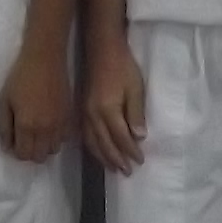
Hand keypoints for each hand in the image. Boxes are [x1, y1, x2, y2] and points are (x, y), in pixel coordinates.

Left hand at [0, 46, 72, 164]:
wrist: (45, 60)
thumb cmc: (20, 78)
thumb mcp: (4, 101)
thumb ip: (4, 127)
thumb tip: (8, 147)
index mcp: (27, 126)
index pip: (24, 155)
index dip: (17, 151)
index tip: (14, 140)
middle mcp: (45, 130)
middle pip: (39, 157)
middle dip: (30, 151)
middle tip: (24, 137)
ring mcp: (60, 124)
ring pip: (53, 150)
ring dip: (43, 146)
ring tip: (37, 131)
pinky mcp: (69, 117)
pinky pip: (64, 139)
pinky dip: (56, 138)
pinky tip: (49, 125)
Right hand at [82, 34, 147, 176]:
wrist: (102, 50)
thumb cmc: (123, 68)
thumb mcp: (135, 89)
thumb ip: (136, 114)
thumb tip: (138, 138)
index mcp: (108, 111)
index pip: (121, 138)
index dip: (130, 151)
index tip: (140, 161)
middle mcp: (93, 116)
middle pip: (105, 144)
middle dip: (116, 159)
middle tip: (126, 172)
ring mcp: (85, 113)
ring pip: (92, 142)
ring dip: (103, 157)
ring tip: (113, 167)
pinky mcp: (81, 109)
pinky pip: (84, 134)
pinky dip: (92, 147)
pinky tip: (97, 151)